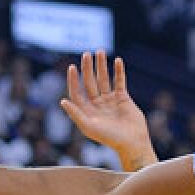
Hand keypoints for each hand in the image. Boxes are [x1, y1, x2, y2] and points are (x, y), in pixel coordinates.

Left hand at [60, 50, 154, 169]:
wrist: (132, 142)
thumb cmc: (109, 138)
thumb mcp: (89, 127)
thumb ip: (75, 114)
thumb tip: (62, 100)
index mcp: (87, 110)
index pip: (77, 91)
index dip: (74, 80)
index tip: (72, 67)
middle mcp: (97, 103)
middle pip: (90, 82)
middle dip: (88, 68)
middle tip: (86, 54)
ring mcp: (110, 100)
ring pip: (104, 79)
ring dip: (102, 66)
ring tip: (100, 52)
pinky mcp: (123, 98)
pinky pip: (120, 82)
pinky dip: (119, 72)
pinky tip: (117, 61)